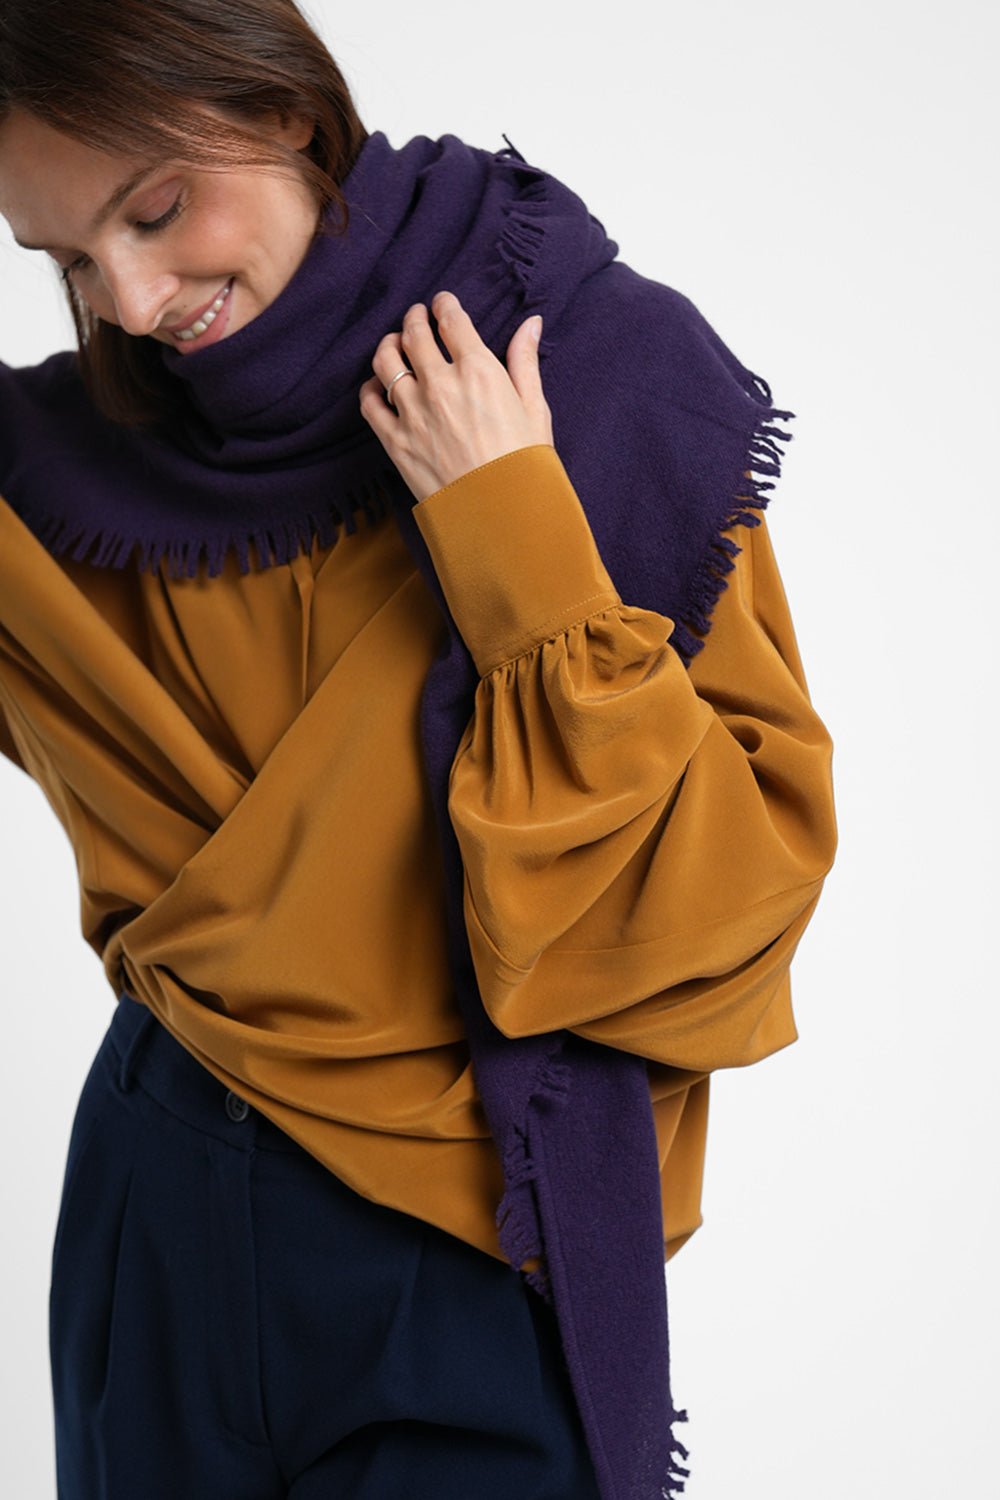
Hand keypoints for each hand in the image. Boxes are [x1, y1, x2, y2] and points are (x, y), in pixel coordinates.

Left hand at [359, 291, 552, 501]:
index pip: (451, 319)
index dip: (444, 304)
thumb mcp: (534, 410)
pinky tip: (380, 387)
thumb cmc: (525, 467)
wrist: (502, 519)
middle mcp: (441, 385)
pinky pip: (369, 402)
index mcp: (480, 371)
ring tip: (396, 345)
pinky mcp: (395, 441)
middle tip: (416, 317)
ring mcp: (413, 413)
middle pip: (414, 332)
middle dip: (414, 318)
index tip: (442, 303)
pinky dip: (371, 388)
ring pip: (385, 360)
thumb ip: (525, 362)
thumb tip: (532, 324)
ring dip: (389, 345)